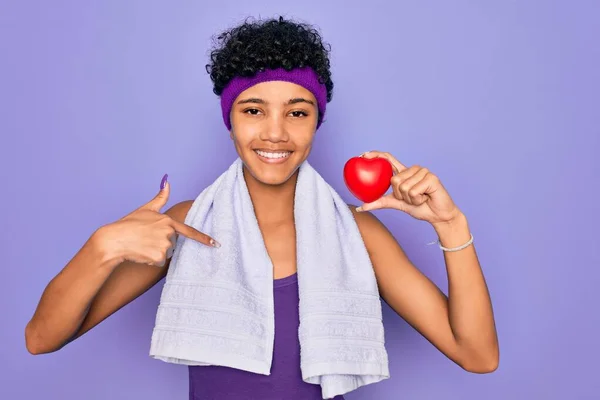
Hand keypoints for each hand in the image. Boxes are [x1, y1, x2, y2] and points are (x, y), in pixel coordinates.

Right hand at [98, 175, 217, 266]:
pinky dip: (151, 261)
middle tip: (146, 239)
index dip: (204, 238)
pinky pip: (159, 263)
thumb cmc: (128, 224)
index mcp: (167, 221)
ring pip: (166, 254)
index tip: (216, 244)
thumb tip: (167, 180)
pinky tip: (141, 254)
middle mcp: (168, 233)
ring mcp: (164, 245)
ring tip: (143, 246)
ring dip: (156, 253)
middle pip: (172, 244)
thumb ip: (160, 197)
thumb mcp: (146, 209)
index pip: (189, 231)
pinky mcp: (158, 257)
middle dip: (161, 244)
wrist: (113, 240)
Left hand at [356, 151, 462, 224]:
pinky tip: (426, 198)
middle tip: (412, 199)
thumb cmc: (419, 207)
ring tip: (420, 198)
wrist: (438, 216)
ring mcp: (423, 172)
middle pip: (394, 180)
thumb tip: (360, 207)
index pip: (388, 159)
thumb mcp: (396, 204)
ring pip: (404, 187)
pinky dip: (417, 200)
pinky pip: (413, 192)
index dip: (376, 154)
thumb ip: (380, 202)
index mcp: (404, 172)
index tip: (363, 155)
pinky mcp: (431, 178)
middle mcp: (413, 169)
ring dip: (410, 199)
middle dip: (400, 196)